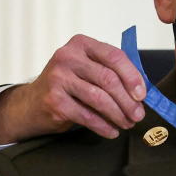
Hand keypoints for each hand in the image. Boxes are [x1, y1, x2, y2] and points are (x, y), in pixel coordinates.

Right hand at [0, 34, 146, 143]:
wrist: (32, 104)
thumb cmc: (68, 86)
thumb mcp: (87, 70)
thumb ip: (111, 72)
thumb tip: (142, 92)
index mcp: (81, 44)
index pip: (114, 56)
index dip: (133, 77)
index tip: (143, 95)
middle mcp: (67, 57)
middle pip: (109, 79)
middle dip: (128, 101)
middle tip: (138, 115)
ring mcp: (58, 78)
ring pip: (99, 98)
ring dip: (118, 115)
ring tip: (128, 124)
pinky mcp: (54, 100)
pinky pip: (87, 116)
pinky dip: (104, 126)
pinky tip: (112, 131)